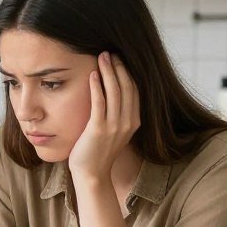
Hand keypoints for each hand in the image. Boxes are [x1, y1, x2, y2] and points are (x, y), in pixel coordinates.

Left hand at [68, 52, 139, 180]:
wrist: (92, 175)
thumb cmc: (97, 152)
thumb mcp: (113, 131)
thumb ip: (116, 115)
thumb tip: (110, 95)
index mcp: (133, 121)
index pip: (134, 90)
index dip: (127, 72)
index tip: (119, 58)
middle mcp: (128, 122)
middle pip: (127, 87)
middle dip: (118, 67)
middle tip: (109, 52)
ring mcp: (114, 126)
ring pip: (115, 92)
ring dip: (108, 72)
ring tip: (102, 56)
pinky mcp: (98, 130)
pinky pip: (99, 103)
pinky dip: (97, 87)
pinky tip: (93, 75)